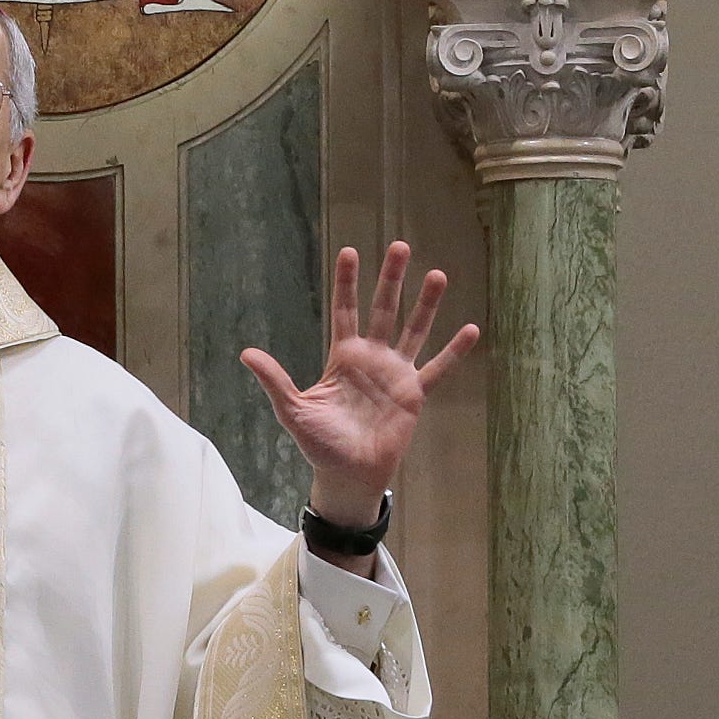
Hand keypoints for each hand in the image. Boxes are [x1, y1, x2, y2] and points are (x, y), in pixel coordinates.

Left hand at [240, 241, 479, 529]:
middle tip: (400, 245)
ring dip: (426, 305)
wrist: (348, 473)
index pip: (345, 310)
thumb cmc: (319, 443)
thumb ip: (275, 380)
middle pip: (383, 310)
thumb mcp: (293, 409)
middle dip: (391, 279)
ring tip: (438, 275)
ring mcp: (396, 374)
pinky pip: (438, 369)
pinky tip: (472, 329)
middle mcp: (372, 358)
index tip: (351, 251)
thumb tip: (246, 353)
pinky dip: (454, 352)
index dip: (348, 282)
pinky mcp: (414, 394)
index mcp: (343, 357)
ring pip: (414, 331)